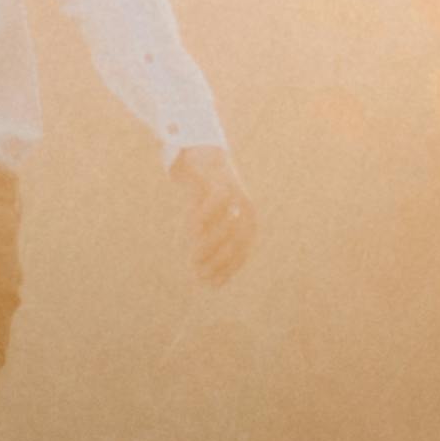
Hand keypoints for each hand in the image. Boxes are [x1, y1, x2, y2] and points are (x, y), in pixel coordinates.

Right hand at [172, 153, 258, 291]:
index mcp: (247, 222)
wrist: (200, 157)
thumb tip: (207, 281)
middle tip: (197, 272)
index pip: (241, 252)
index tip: (208, 283)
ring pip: (230, 223)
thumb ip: (207, 248)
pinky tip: (192, 230)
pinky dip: (207, 215)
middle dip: (218, 261)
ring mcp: (234, 193)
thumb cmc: (203, 197)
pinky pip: (217, 199)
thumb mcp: (206, 226)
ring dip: (211, 243)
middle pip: (238, 241)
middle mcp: (244, 209)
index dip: (226, 270)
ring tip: (193, 256)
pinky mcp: (218, 178)